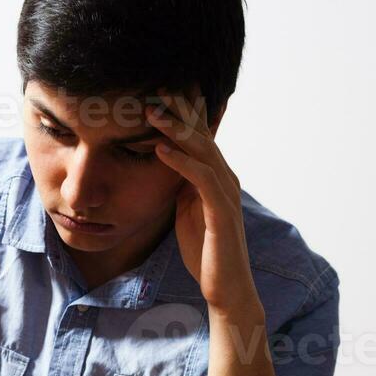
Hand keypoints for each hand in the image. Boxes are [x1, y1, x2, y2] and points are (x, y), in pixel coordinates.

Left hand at [146, 86, 261, 317]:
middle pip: (201, 133)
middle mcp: (225, 178)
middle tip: (151, 86)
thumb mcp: (186, 210)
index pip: (198, 135)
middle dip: (177, 109)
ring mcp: (226, 193)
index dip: (179, 112)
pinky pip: (201, 179)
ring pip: (202, 150)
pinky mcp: (221, 212)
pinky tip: (159, 149)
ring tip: (149, 110)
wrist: (226, 289)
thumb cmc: (205, 252)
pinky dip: (180, 161)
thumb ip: (180, 185)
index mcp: (216, 176)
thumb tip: (163, 163)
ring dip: (175, 128)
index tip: (152, 90)